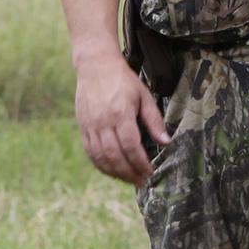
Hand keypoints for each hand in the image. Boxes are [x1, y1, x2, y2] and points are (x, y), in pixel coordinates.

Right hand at [74, 49, 168, 186]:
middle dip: (129, 173)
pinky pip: (91, 153)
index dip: (141, 163)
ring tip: (129, 180)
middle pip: (115, 156)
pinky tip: (113, 171)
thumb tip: (166, 142)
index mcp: (120, 113)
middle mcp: (103, 122)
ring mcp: (90, 126)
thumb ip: (154, 120)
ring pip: (101, 158)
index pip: (131, 146)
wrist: (95, 66)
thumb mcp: (144, 96)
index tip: (150, 172)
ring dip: (115, 173)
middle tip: (141, 182)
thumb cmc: (123, 80)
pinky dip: (102, 166)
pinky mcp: (83, 127)